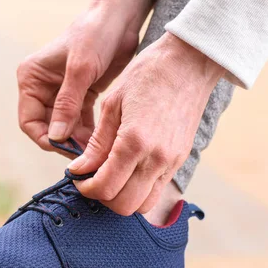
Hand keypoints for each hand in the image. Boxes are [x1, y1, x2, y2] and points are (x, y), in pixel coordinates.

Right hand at [17, 0, 154, 157]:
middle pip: (48, 128)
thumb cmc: (95, 34)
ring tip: (95, 152)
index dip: (45, 138)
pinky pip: (80, 121)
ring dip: (78, 140)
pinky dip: (89, 132)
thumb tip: (55, 137)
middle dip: (64, 142)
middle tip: (85, 156)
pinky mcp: (81, 96)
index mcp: (31, 79)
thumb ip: (67, 104)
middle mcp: (42, 88)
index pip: (29, 121)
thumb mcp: (80, 69)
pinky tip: (101, 142)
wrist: (120, 18)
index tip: (64, 149)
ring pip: (65, 128)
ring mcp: (61, 94)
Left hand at [69, 32, 224, 214]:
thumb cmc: (147, 75)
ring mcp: (172, 162)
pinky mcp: (181, 160)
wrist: (190, 62)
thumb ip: (96, 143)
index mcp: (134, 142)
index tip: (77, 177)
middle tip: (91, 179)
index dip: (85, 188)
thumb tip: (79, 169)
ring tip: (109, 177)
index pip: (105, 187)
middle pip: (124, 205)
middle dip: (102, 197)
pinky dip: (139, 190)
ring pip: (144, 205)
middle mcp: (156, 158)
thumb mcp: (112, 104)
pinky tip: (127, 171)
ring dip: (122, 198)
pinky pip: (157, 190)